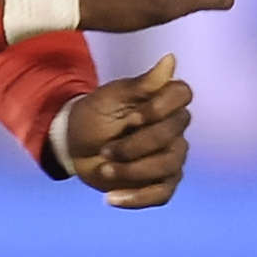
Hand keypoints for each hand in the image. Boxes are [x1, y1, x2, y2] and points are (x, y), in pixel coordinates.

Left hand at [60, 54, 191, 208]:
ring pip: (168, 166)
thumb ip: (140, 84)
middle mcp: (174, 128)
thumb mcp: (109, 98)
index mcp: (164, 100)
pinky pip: (162, 195)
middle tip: (104, 150)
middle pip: (172, 137)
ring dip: (133, 171)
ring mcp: (170, 156)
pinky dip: (137, 198)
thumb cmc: (93, 115)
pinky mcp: (161, 182)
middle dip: (135, 146)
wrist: (74, 145)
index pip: (183, 95)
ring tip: (105, 170)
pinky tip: (111, 198)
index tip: (131, 117)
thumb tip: (171, 58)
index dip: (159, 108)